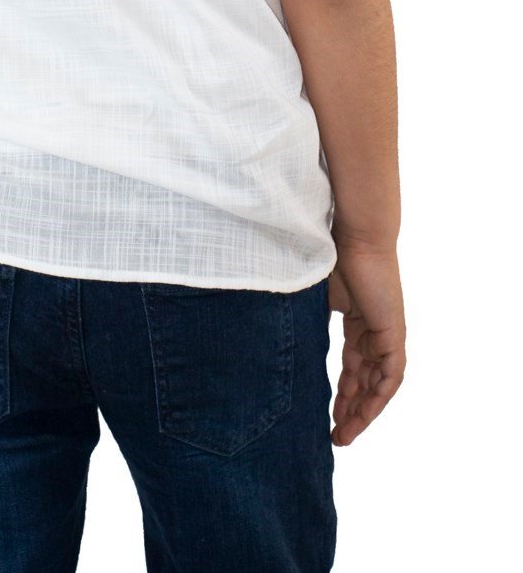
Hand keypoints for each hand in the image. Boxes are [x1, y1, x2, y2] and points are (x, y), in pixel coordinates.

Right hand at [327, 243, 405, 446]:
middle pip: (366, 382)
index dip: (341, 394)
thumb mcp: (314, 298)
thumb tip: (280, 345)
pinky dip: (378, 396)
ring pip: (378, 384)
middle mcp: (374, 333)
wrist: (355, 236)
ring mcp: (387, 334)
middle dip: (350, 411)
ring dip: (363, 411)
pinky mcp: (394, 334)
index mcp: (356, 323)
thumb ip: (307, 323)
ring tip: (344, 434)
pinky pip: (391, 376)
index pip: (352, 368)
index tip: (326, 417)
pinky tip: (362, 414)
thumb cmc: (331, 257)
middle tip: (335, 437)